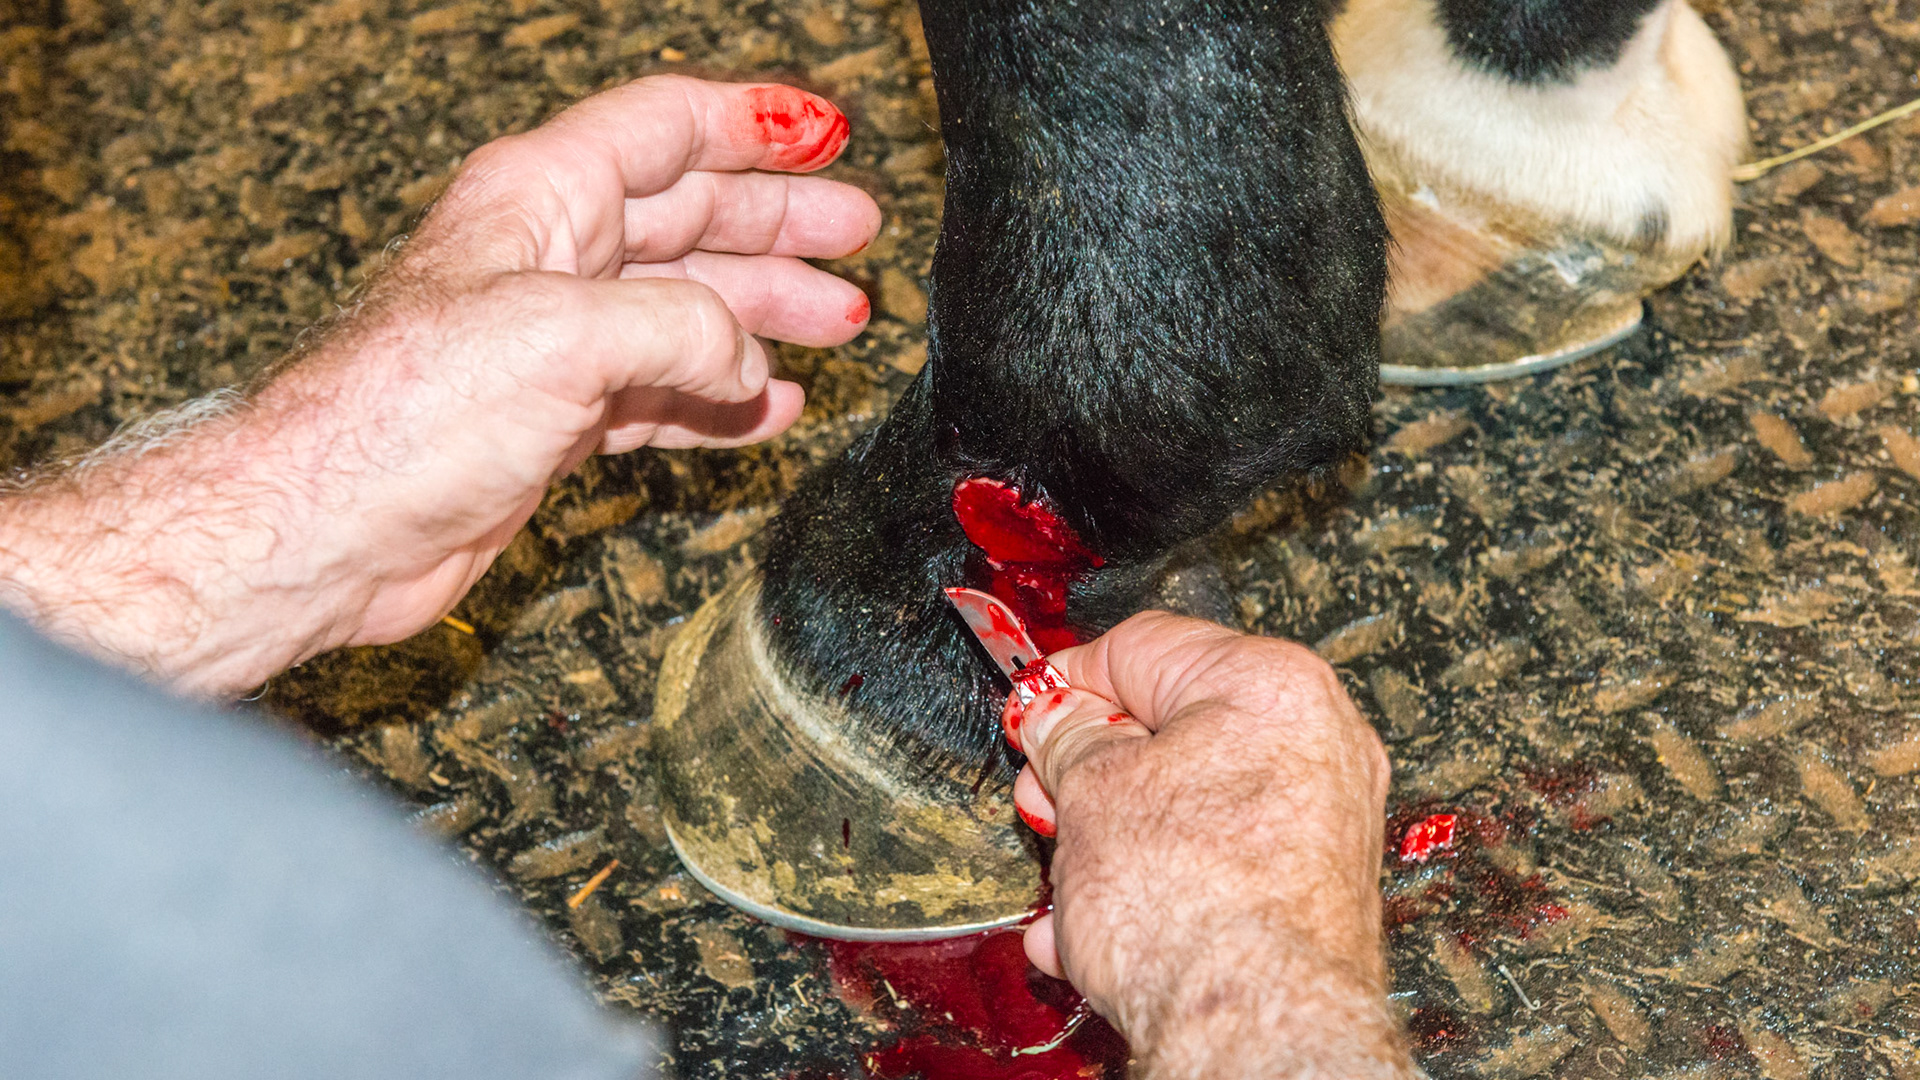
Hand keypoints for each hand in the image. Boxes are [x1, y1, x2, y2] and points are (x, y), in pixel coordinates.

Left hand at [0, 76, 879, 695]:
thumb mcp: (566, 337)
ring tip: (840, 323)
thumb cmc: (403, 416)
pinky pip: (662, 395)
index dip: (751, 124)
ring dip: (766, 317)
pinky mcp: (553, 421)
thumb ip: (682, 330)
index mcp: (543, 200)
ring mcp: (553, 344)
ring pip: (686, 311)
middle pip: (690, 218)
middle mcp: (550, 261)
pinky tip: (769, 408)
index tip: (825, 132)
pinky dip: (722, 401)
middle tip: (856, 235)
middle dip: (780, 226)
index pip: (663, 130)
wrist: (327, 529)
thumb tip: (747, 363)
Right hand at [1006, 613, 1411, 1079]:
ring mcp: (1322, 818)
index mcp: (1271, 684)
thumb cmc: (1195, 909)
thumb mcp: (1088, 793)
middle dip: (1091, 772)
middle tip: (1044, 798)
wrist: (1251, 1027)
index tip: (1033, 710)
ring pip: (1187, 804)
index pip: (1144, 647)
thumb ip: (1067, 738)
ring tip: (1063, 882)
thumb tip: (1057, 719)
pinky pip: (1217, 861)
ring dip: (1111, 838)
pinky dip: (1156, 882)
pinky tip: (1096, 926)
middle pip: (1171, 729)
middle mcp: (1316, 741)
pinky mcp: (1313, 889)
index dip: (1069, 681)